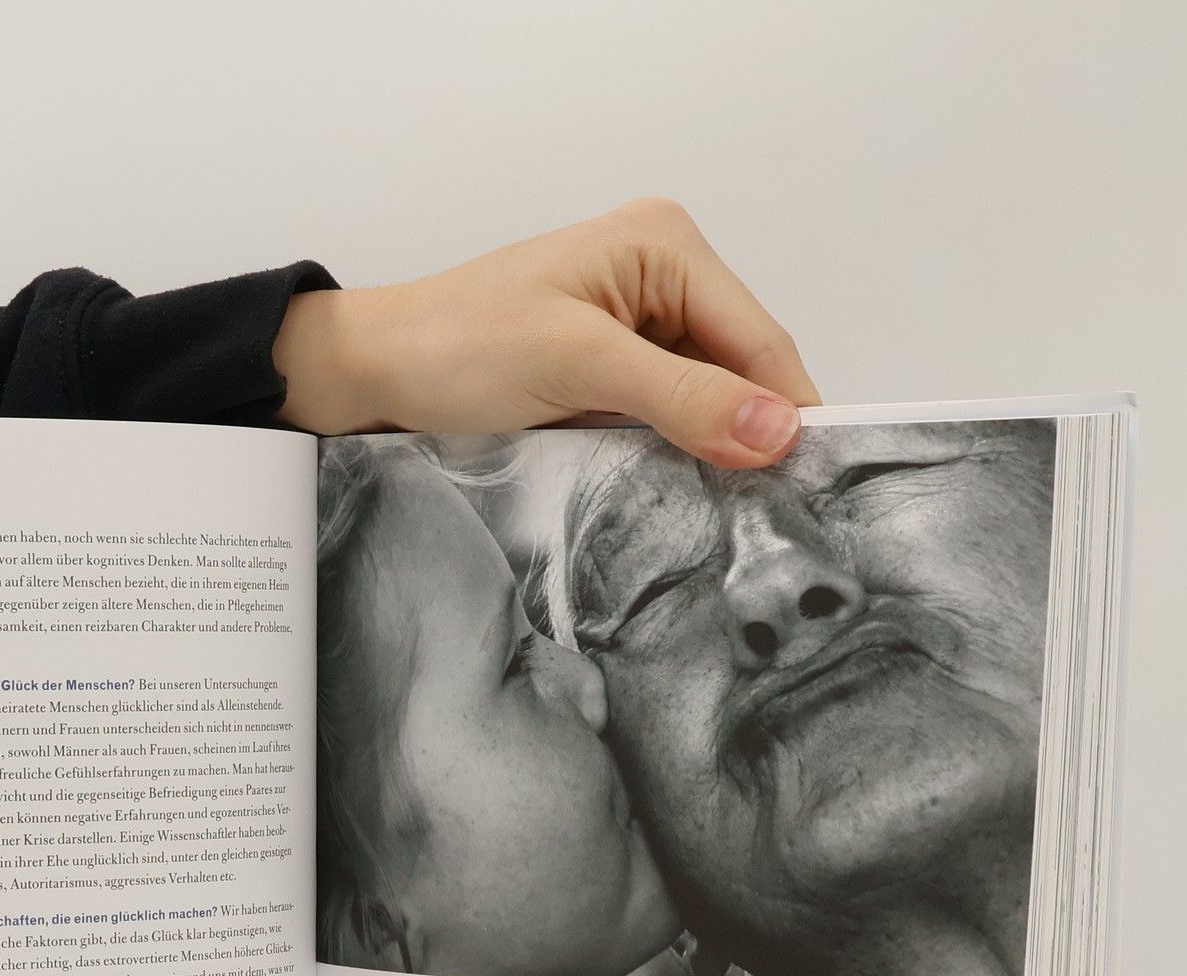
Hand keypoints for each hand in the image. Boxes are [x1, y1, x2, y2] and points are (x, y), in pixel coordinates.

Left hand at [274, 198, 820, 464]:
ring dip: (710, 453)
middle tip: (768, 520)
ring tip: (722, 515)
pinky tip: (672, 495)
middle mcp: (662, 276)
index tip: (812, 489)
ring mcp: (636, 326)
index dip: (789, 414)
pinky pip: (666, 419)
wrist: (373, 373)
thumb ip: (682, 398)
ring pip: (707, 403)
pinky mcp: (608, 372)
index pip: (761, 339)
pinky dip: (672, 456)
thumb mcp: (578, 366)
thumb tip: (779, 431)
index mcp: (666, 244)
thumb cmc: (457, 347)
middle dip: (750, 436)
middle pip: (741, 372)